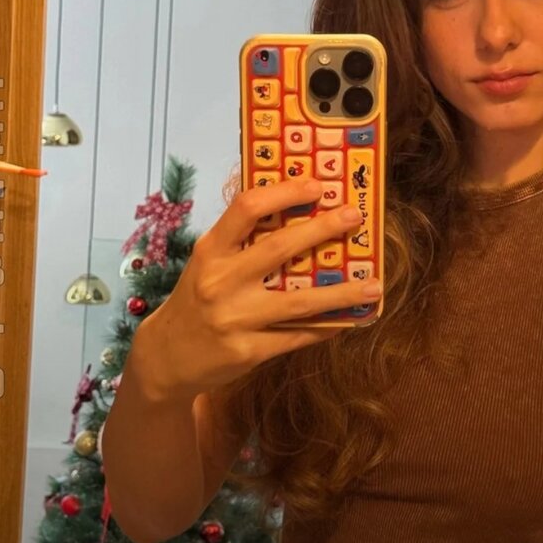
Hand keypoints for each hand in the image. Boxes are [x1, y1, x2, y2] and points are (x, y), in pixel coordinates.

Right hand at [135, 178, 381, 399]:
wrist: (168, 357)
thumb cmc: (197, 299)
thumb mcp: (209, 263)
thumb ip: (243, 241)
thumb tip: (300, 212)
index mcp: (211, 251)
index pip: (246, 208)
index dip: (284, 192)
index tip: (317, 185)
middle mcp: (221, 282)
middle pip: (279, 248)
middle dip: (322, 229)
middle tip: (355, 217)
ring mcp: (236, 319)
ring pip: (300, 302)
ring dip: (342, 292)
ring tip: (375, 285)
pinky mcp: (249, 351)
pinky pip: (298, 335)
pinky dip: (327, 326)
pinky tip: (350, 318)